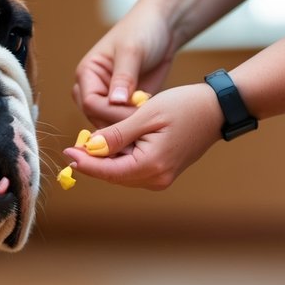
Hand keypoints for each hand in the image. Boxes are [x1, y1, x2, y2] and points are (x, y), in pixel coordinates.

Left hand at [62, 83, 222, 189]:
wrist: (217, 109)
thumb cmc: (184, 106)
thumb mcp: (145, 115)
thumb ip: (116, 134)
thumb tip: (90, 147)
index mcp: (152, 165)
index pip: (108, 171)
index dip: (85, 162)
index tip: (66, 152)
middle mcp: (157, 178)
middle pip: (114, 175)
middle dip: (93, 162)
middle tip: (72, 146)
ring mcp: (162, 177)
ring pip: (123, 172)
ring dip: (106, 159)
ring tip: (88, 143)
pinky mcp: (164, 171)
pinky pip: (134, 168)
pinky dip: (120, 157)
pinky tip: (111, 143)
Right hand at [71, 4, 176, 127]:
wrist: (163, 27)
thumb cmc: (143, 30)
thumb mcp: (132, 51)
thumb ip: (124, 77)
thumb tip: (115, 101)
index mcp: (87, 73)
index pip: (90, 103)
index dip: (111, 113)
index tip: (137, 115)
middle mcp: (93, 88)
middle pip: (97, 117)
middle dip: (119, 124)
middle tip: (145, 126)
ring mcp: (108, 98)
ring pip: (111, 124)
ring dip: (129, 127)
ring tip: (150, 126)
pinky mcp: (124, 105)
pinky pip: (126, 122)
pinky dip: (137, 126)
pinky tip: (152, 127)